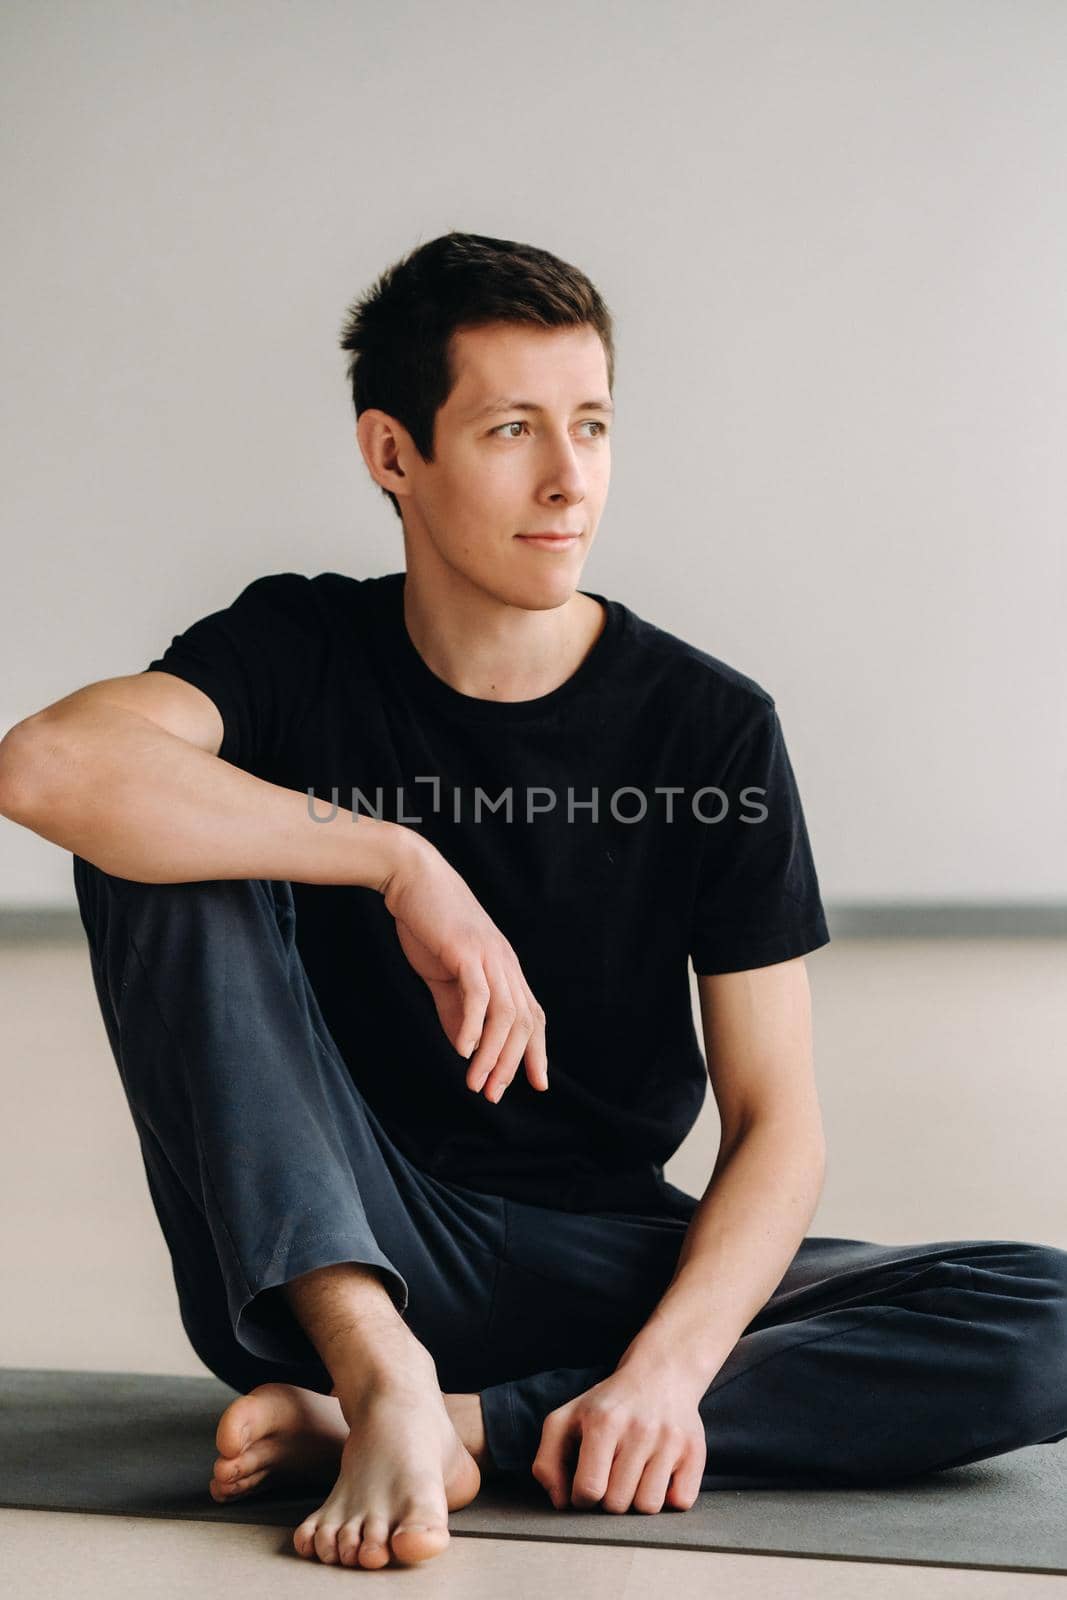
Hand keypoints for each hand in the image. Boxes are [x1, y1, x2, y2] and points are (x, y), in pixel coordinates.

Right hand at [378, 829, 548, 1102]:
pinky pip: (477, 995)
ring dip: (493, 1054)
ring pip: (505, 1014)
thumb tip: (465, 1048)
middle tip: (494, 1094)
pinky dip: (472, 1026)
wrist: (413, 879)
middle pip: (524, 1021)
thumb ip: (456, 1010)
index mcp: (505, 968)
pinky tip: (463, 1050)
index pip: (532, 1015)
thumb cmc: (429, 924)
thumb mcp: (445, 974)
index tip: (537, 1084)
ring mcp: (489, 956)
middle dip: (512, 1063)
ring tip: (478, 1083)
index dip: (537, 1051)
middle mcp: (505, 963)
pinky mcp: (466, 951)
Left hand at [531, 1369, 706, 1514]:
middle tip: (613, 1473)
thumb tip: (561, 1503)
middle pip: (618, 1504)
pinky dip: (669, 1496)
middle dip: (610, 1498)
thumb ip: (547, 1462)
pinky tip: (659, 1473)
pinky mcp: (695, 1451)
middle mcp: (639, 1429)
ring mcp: (670, 1440)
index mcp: (603, 1421)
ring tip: (635, 1473)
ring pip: (649, 1507)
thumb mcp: (565, 1420)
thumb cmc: (606, 1405)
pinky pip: (680, 1502)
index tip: (587, 1483)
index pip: (588, 1490)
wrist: (660, 1373)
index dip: (582, 1497)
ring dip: (638, 1499)